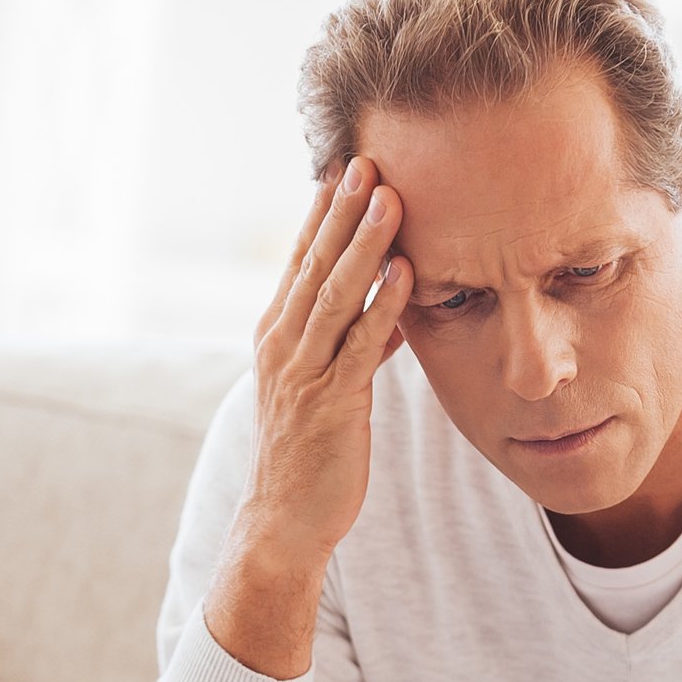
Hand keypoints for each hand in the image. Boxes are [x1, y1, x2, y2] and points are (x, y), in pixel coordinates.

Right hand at [235, 154, 413, 573]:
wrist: (282, 522)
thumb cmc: (307, 456)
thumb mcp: (326, 389)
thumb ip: (353, 345)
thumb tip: (389, 311)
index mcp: (276, 335)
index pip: (299, 260)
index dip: (321, 212)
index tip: (344, 166)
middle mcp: (281, 345)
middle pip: (313, 264)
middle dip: (340, 210)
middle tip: (365, 159)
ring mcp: (302, 373)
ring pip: (334, 295)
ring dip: (363, 243)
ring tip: (389, 197)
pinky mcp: (330, 404)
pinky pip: (359, 346)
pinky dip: (382, 305)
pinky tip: (405, 272)